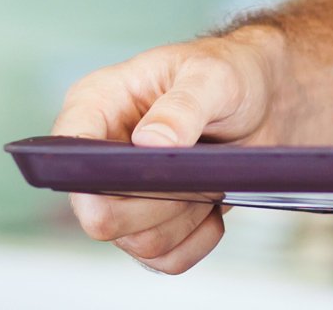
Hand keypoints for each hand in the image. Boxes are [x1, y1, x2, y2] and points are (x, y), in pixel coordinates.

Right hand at [49, 27, 286, 274]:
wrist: (265, 100)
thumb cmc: (232, 73)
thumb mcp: (213, 77)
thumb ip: (182, 106)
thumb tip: (150, 142)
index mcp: (96, 104)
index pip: (66, 153)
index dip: (94, 177)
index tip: (148, 173)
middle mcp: (100, 154)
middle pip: (100, 215)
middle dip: (158, 204)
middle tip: (200, 175)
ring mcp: (122, 194)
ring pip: (136, 241)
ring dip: (183, 220)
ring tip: (210, 182)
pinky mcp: (150, 222)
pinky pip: (164, 259)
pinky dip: (196, 240)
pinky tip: (214, 208)